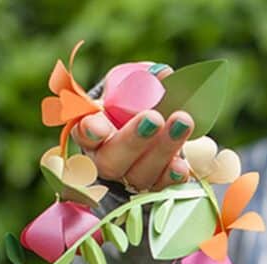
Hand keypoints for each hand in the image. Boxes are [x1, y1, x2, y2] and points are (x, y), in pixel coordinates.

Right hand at [72, 64, 194, 191]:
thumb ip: (144, 79)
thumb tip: (162, 74)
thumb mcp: (135, 85)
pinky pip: (161, 187)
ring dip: (162, 150)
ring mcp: (130, 176)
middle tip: (154, 118)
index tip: (98, 126)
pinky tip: (181, 166)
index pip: (84, 133)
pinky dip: (172, 176)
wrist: (159, 127)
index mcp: (92, 129)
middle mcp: (106, 158)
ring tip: (182, 124)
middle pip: (112, 159)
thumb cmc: (138, 103)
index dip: (89, 131)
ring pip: (139, 174)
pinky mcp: (154, 186)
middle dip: (133, 139)